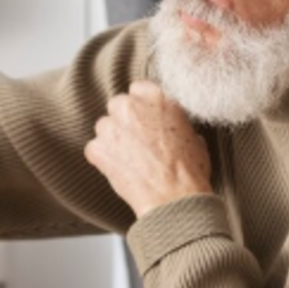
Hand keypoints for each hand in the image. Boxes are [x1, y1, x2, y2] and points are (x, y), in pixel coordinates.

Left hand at [84, 80, 211, 217]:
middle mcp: (131, 107)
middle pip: (118, 104)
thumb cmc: (190, 171)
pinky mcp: (98, 148)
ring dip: (112, 138)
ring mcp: (112, 127)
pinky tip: (118, 169)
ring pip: (104, 125)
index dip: (142, 105)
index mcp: (157, 98)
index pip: (139, 88)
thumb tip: (170, 126)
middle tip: (136, 140)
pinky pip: (94, 148)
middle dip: (125, 119)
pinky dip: (103, 158)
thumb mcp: (194, 136)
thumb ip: (175, 122)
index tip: (145, 117)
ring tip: (129, 158)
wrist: (174, 198)